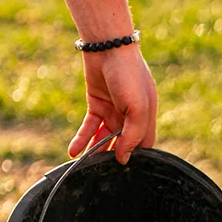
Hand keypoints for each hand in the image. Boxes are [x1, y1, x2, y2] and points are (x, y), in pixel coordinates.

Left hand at [68, 42, 157, 162]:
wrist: (107, 49)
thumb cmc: (129, 76)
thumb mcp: (137, 108)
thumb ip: (132, 134)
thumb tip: (124, 158)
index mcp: (147, 116)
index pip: (144, 144)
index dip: (135, 156)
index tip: (123, 170)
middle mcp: (130, 115)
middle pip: (122, 143)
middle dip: (112, 156)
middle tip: (101, 172)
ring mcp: (113, 111)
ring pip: (103, 137)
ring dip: (95, 151)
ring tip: (85, 167)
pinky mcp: (95, 105)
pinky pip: (88, 127)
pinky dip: (81, 139)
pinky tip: (73, 152)